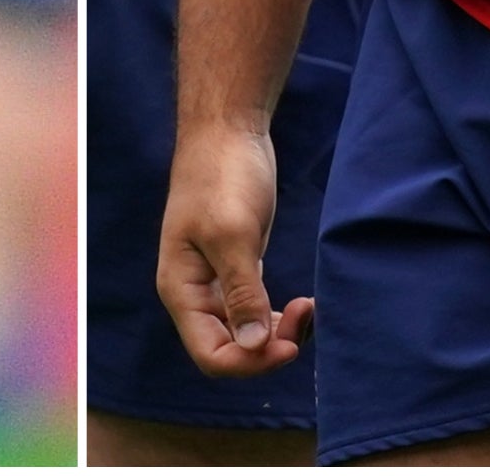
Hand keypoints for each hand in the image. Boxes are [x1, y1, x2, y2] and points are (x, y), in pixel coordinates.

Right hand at [157, 123, 312, 376]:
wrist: (227, 128)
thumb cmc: (223, 175)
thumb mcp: (234, 234)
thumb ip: (242, 292)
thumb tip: (253, 346)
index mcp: (181, 288)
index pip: (212, 355)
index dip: (251, 362)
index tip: (291, 343)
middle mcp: (193, 291)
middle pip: (229, 349)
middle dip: (268, 347)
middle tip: (306, 316)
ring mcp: (214, 278)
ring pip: (244, 332)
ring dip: (276, 334)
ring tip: (308, 310)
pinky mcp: (235, 264)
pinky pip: (252, 309)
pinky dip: (277, 316)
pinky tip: (300, 304)